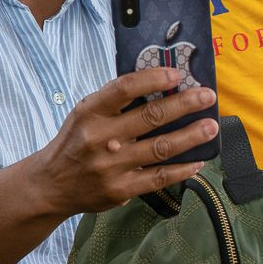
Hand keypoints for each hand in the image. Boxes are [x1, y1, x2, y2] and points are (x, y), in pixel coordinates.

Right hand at [32, 67, 218, 212]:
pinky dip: (181, 170)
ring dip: (190, 136)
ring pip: (160, 148)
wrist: (51, 184)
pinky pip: (158, 178)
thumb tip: (159, 84)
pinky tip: (198, 161)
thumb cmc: (75, 142)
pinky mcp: (120, 189)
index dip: (153, 79)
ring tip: (211, 127)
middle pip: (150, 117)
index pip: (124, 89)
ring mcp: (111, 165)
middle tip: (207, 97)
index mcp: (90, 112)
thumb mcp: (85, 113)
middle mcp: (100, 137)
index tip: (177, 74)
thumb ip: (115, 101)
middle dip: (184, 104)